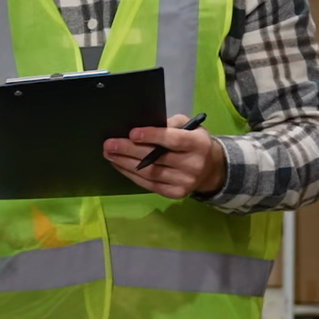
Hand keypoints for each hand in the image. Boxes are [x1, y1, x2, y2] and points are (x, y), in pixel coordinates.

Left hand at [103, 114, 227, 199]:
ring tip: (109, 154)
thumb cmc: (193, 141)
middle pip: (156, 158)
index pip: (173, 140)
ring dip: (125, 163)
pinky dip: (131, 174)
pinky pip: (149, 184)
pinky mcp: (175, 194)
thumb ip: (169, 124)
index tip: (132, 133)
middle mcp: (193, 165)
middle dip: (129, 150)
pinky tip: (119, 165)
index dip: (152, 136)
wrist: (210, 168)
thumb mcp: (187, 126)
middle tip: (109, 144)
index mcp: (198, 144)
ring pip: (149, 173)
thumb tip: (141, 128)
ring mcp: (184, 182)